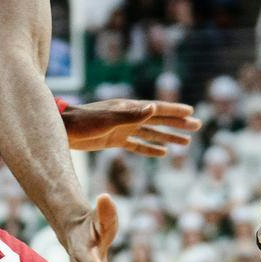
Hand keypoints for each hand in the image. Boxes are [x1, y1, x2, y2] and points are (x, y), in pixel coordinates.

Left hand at [60, 99, 201, 156]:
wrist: (63, 130)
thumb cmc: (84, 122)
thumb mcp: (109, 119)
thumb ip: (131, 115)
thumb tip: (153, 108)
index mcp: (130, 109)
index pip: (157, 109)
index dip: (174, 112)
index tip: (191, 113)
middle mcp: (129, 117)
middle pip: (158, 121)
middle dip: (178, 124)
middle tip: (197, 126)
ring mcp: (123, 129)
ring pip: (151, 133)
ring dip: (168, 137)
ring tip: (186, 142)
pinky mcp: (115, 140)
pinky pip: (137, 145)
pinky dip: (150, 148)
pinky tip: (162, 153)